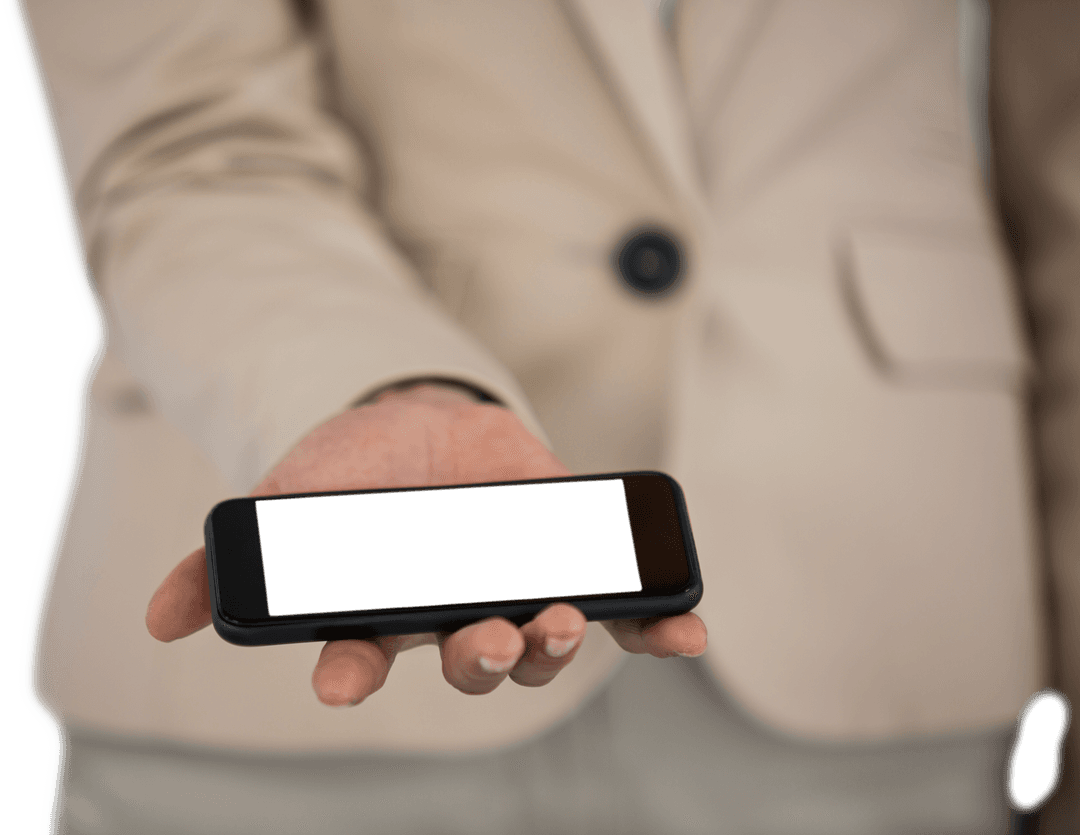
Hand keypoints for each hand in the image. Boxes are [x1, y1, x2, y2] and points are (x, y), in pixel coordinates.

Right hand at [146, 383, 706, 705]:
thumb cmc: (356, 474)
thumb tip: (159, 619)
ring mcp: (513, 592)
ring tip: (556, 619)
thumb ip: (230, 557)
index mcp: (384, 612)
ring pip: (538, 644)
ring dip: (552, 644)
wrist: (429, 426)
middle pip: (469, 663)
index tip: (340, 680)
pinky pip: (618, 611)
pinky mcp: (566, 565)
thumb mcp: (288, 498)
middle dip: (480, 661)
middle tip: (485, 640)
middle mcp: (452, 617)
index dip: (353, 674)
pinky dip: (653, 628)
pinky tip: (688, 634)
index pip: (364, 658)